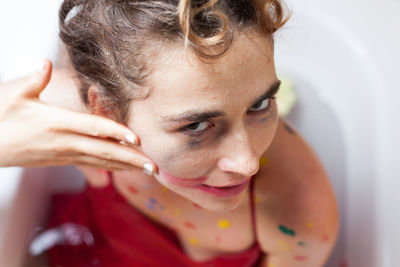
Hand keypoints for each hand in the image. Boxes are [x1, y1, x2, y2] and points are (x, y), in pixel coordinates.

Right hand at [0, 59, 155, 173]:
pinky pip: (92, 163)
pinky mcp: (62, 160)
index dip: (116, 133)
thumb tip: (47, 63)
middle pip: (104, 151)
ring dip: (126, 166)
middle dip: (131, 159)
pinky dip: (111, 166)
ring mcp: (64, 154)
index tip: (136, 138)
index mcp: (57, 123)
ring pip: (101, 161)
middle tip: (154, 166)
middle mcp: (65, 142)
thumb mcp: (14, 95)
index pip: (93, 129)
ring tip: (147, 170)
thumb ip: (35, 80)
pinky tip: (124, 168)